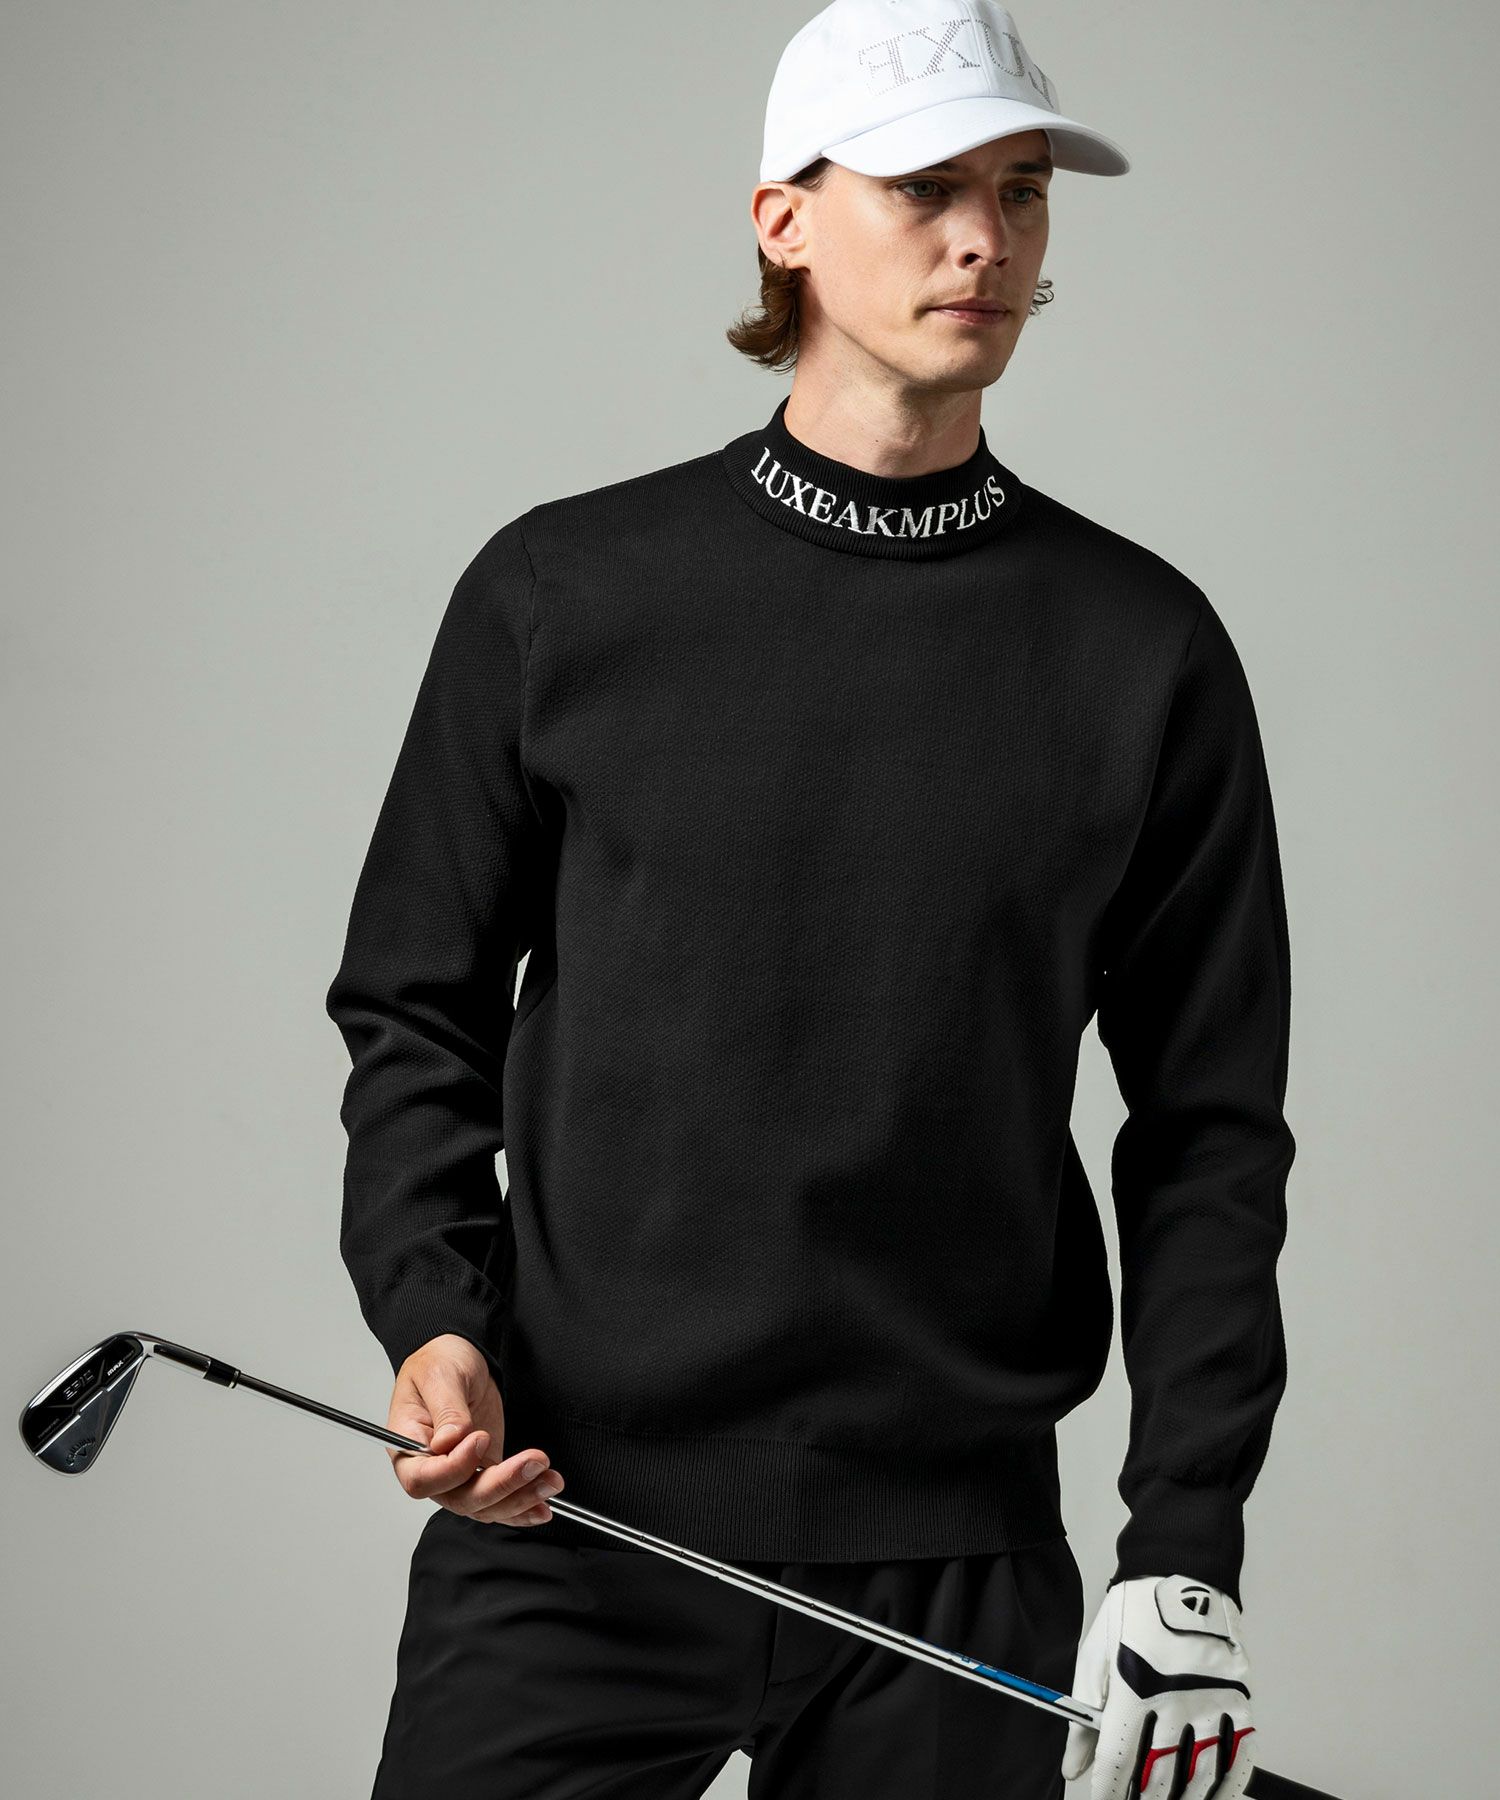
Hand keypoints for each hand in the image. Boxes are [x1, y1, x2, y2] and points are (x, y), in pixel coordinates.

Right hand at [385, 1333, 565, 1525]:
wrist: (462, 1355)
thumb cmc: (440, 1360)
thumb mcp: (440, 1374)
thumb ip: (446, 1409)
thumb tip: (450, 1441)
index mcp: (409, 1444)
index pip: (423, 1479)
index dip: (453, 1468)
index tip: (480, 1439)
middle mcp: (431, 1468)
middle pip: (460, 1499)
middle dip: (501, 1487)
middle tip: (534, 1463)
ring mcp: (460, 1474)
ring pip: (485, 1505)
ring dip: (520, 1498)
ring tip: (549, 1482)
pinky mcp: (484, 1472)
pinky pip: (500, 1499)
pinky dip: (522, 1506)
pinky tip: (543, 1504)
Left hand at [1061, 1573, 1254, 1797]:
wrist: (1182, 1572)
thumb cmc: (1134, 1612)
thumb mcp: (1095, 1655)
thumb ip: (1084, 1717)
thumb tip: (1074, 1767)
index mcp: (1134, 1685)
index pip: (1120, 1759)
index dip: (1110, 1791)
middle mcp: (1175, 1697)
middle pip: (1160, 1774)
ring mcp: (1212, 1700)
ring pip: (1200, 1774)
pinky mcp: (1240, 1699)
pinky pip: (1239, 1757)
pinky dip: (1227, 1788)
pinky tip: (1212, 1799)